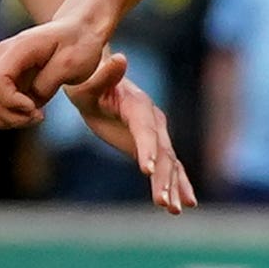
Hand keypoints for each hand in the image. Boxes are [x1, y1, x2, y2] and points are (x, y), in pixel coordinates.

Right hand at [0, 11, 98, 130]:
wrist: (80, 30)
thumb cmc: (80, 44)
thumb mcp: (72, 64)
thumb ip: (48, 83)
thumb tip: (31, 102)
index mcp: (18, 48)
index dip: (11, 101)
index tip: (35, 108)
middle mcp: (2, 57)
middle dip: (9, 116)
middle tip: (38, 116)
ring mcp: (0, 68)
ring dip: (6, 119)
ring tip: (34, 117)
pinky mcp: (4, 79)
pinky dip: (7, 116)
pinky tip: (31, 113)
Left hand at [75, 48, 196, 209]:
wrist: (94, 84)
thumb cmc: (84, 83)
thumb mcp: (86, 82)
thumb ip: (104, 76)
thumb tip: (120, 58)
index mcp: (137, 105)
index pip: (144, 129)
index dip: (148, 148)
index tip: (148, 169)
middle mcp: (152, 120)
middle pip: (162, 152)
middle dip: (163, 178)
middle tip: (162, 202)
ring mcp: (156, 134)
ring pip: (169, 163)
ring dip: (172, 186)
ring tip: (173, 209)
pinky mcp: (153, 145)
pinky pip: (170, 166)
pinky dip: (177, 185)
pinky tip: (184, 204)